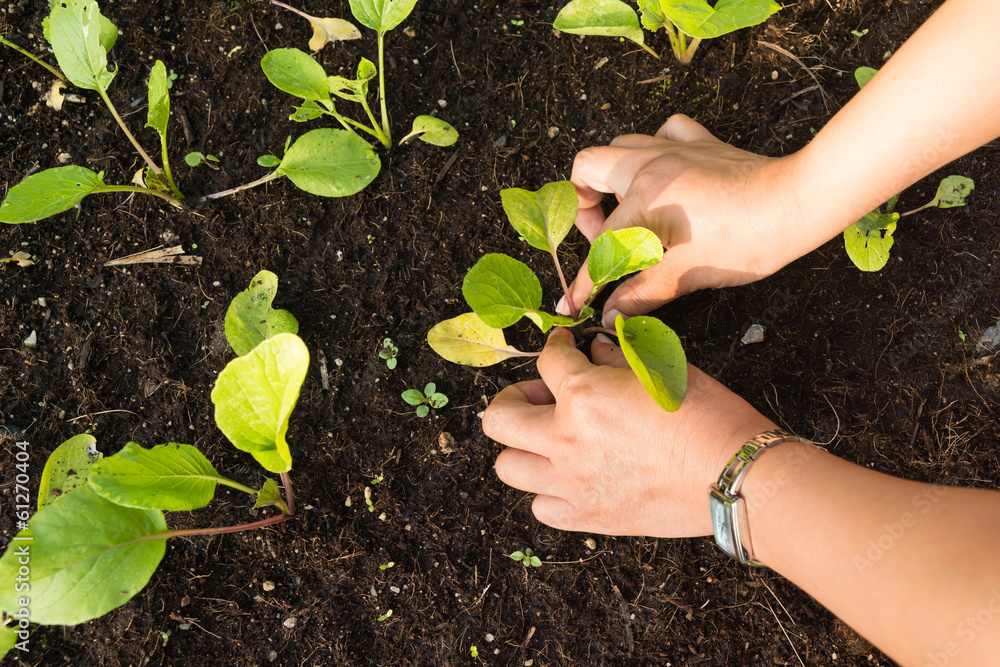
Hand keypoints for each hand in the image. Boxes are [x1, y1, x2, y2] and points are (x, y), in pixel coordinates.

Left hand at [482, 328, 775, 537]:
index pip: (546, 360)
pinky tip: (571, 477)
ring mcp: (570, 483)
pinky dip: (548, 492)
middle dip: (513, 397)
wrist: (733, 475)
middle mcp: (564, 439)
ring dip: (523, 447)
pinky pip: (541, 507)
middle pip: (498, 418)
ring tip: (551, 440)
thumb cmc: (707, 416)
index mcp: (583, 394)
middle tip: (541, 395)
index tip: (565, 349)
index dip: (557, 347)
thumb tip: (596, 349)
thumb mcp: (661, 368)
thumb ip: (617, 356)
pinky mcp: (586, 517)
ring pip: (508, 467)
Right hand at [562, 114, 809, 325]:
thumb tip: (612, 314)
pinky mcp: (701, 142)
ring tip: (628, 211)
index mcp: (644, 197)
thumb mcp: (687, 274)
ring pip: (621, 146)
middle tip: (605, 237)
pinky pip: (664, 131)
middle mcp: (651, 164)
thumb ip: (642, 293)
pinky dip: (655, 149)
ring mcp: (675, 147)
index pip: (602, 244)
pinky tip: (663, 175)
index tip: (575, 301)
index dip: (584, 281)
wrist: (797, 204)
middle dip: (584, 205)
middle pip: (587, 167)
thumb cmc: (747, 239)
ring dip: (613, 177)